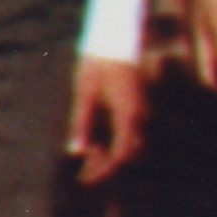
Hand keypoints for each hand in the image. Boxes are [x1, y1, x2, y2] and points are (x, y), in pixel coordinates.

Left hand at [69, 57, 144, 185]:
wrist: (115, 37)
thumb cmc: (97, 63)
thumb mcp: (84, 94)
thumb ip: (82, 124)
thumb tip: (77, 152)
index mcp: (128, 114)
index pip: (121, 154)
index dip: (104, 170)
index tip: (86, 179)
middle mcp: (138, 115)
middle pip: (128, 153)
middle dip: (106, 166)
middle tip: (83, 174)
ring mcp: (139, 110)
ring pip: (129, 144)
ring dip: (110, 154)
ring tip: (87, 158)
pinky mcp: (135, 105)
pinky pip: (128, 131)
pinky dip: (113, 141)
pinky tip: (96, 142)